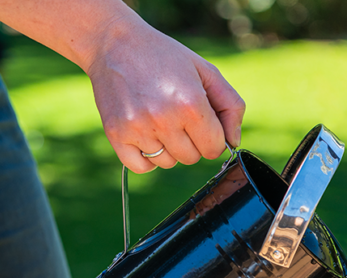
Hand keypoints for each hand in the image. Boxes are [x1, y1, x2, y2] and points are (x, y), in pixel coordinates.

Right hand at [86, 15, 244, 172]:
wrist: (113, 42)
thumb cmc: (166, 58)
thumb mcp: (206, 72)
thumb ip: (231, 106)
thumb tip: (233, 142)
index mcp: (191, 104)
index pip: (214, 149)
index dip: (211, 137)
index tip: (200, 122)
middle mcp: (164, 119)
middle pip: (191, 158)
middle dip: (190, 142)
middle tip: (176, 115)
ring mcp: (138, 128)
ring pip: (167, 163)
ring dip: (167, 148)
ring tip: (157, 118)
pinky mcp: (116, 134)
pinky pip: (142, 167)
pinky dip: (146, 158)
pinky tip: (145, 135)